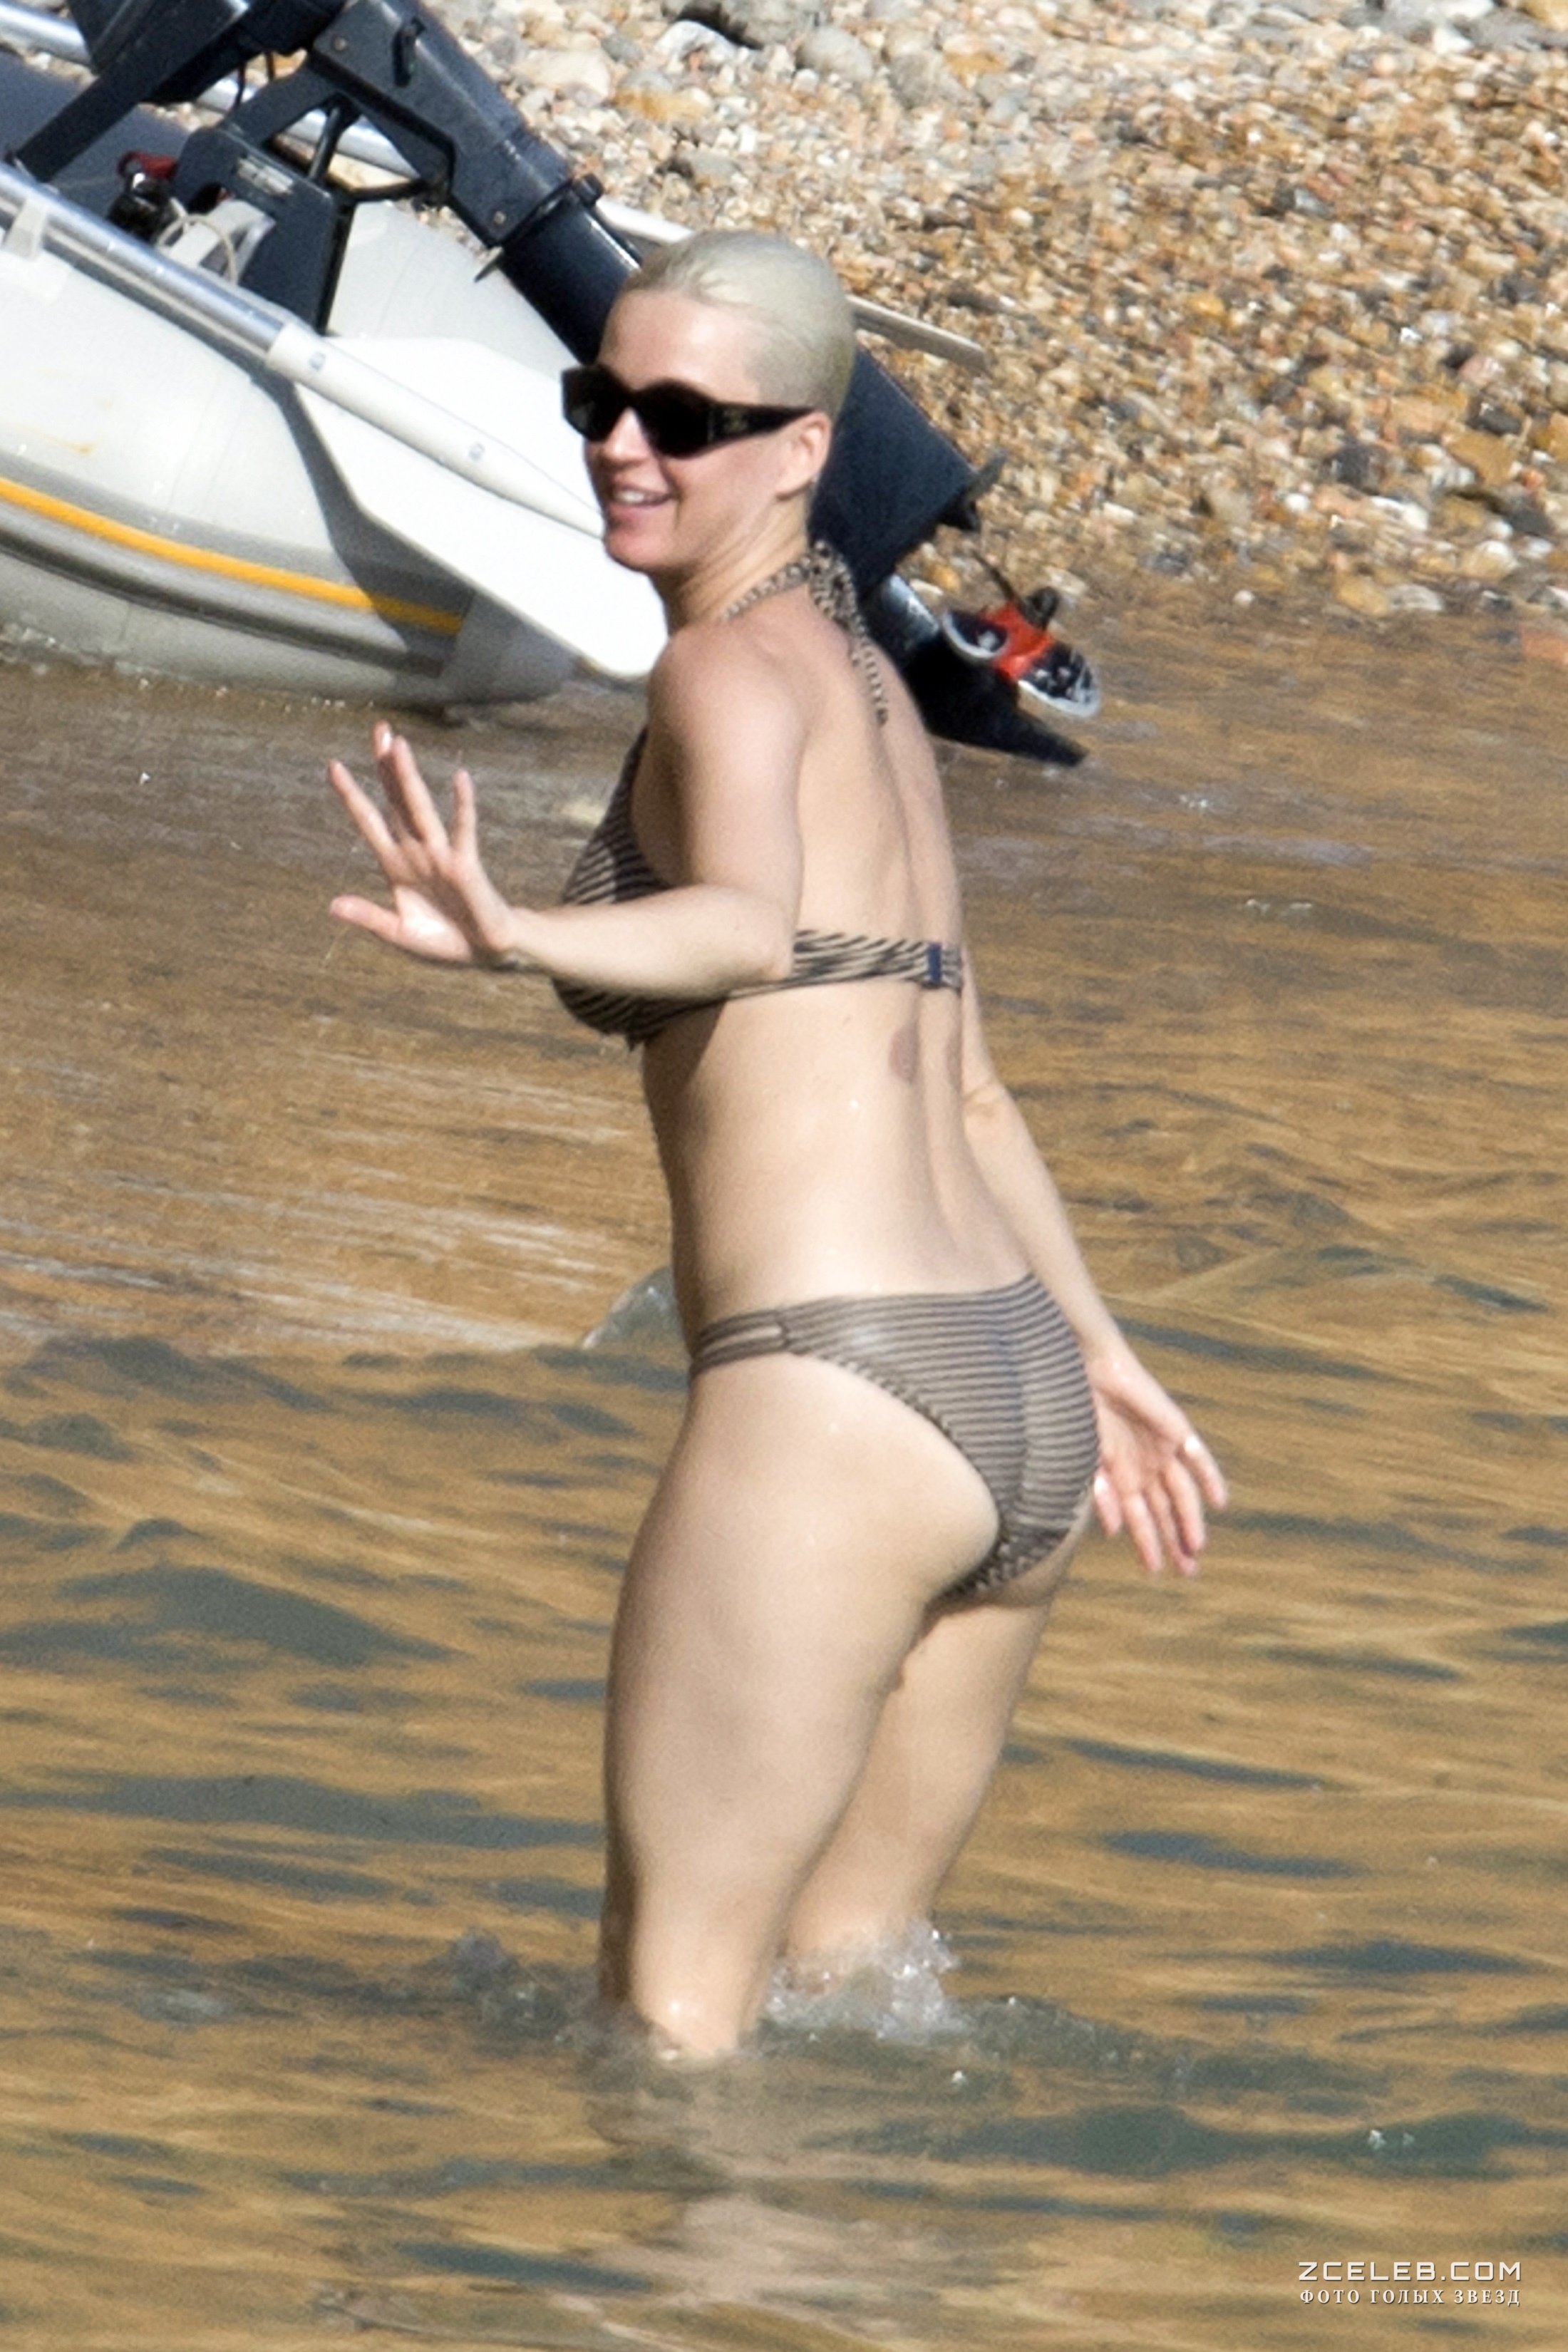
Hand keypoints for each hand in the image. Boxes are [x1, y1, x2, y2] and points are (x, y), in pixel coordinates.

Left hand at [328, 723, 522, 966]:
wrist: (482, 953)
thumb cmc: (443, 941)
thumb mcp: (398, 933)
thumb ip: (368, 918)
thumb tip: (332, 906)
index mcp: (395, 865)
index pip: (369, 822)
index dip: (352, 796)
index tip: (334, 766)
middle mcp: (416, 852)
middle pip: (396, 801)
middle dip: (386, 767)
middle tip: (379, 729)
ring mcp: (441, 855)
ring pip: (420, 809)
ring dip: (408, 778)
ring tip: (399, 746)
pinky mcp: (467, 865)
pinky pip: (464, 831)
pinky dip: (463, 806)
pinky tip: (460, 778)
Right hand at [1086, 1340, 1226, 1577]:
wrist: (1090, 1371)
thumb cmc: (1079, 1413)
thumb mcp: (1088, 1460)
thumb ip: (1102, 1495)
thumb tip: (1116, 1533)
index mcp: (1121, 1477)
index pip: (1140, 1519)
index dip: (1148, 1544)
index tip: (1155, 1571)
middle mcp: (1145, 1468)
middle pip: (1166, 1512)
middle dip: (1175, 1541)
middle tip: (1187, 1572)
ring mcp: (1162, 1451)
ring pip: (1183, 1493)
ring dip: (1190, 1521)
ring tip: (1196, 1548)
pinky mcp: (1176, 1430)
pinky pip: (1198, 1459)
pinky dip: (1209, 1479)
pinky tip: (1219, 1503)